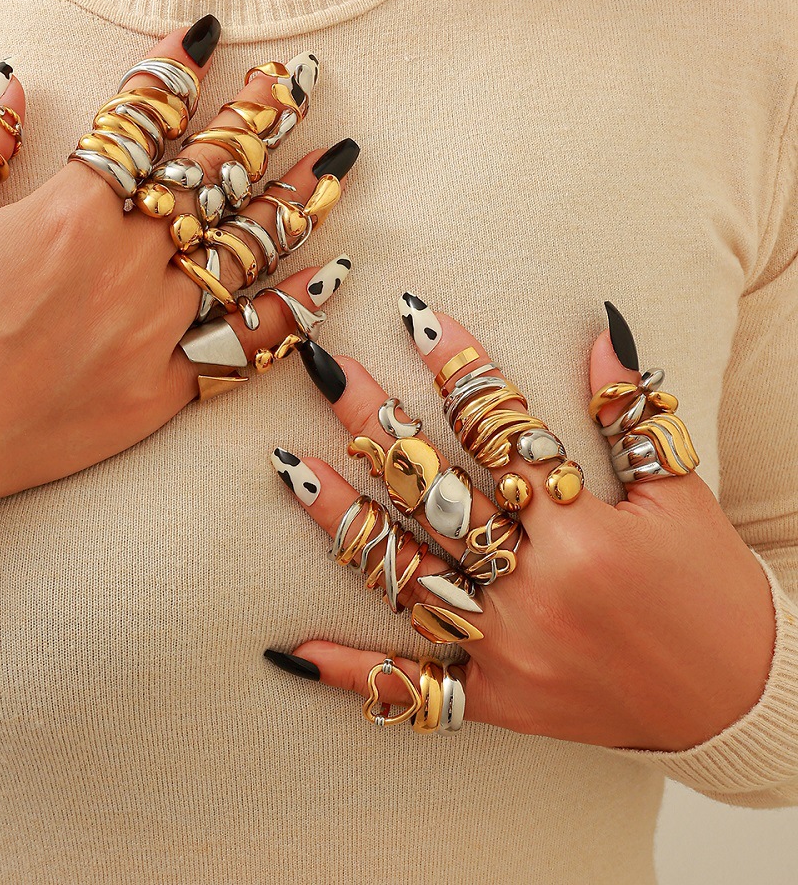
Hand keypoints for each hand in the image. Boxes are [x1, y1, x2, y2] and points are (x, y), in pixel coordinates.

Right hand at [0, 18, 359, 526]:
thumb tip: (14, 84)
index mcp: (70, 214)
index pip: (139, 123)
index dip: (173, 71)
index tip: (204, 37)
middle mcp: (128, 264)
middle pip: (211, 176)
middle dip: (257, 119)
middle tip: (298, 82)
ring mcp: (155, 329)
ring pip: (245, 252)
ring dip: (295, 201)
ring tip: (336, 164)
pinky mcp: (166, 389)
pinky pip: (245, 345)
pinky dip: (291, 311)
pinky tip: (330, 276)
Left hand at [265, 296, 775, 750]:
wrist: (734, 705)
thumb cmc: (712, 590)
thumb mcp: (681, 494)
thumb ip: (632, 414)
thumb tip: (602, 329)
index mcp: (583, 533)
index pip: (504, 431)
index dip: (461, 369)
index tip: (417, 318)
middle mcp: (534, 589)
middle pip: (434, 491)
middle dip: (376, 424)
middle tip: (321, 370)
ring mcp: (506, 650)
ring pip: (403, 574)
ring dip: (342, 519)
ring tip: (289, 467)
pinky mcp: (496, 700)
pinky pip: (410, 689)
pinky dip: (349, 671)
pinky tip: (288, 650)